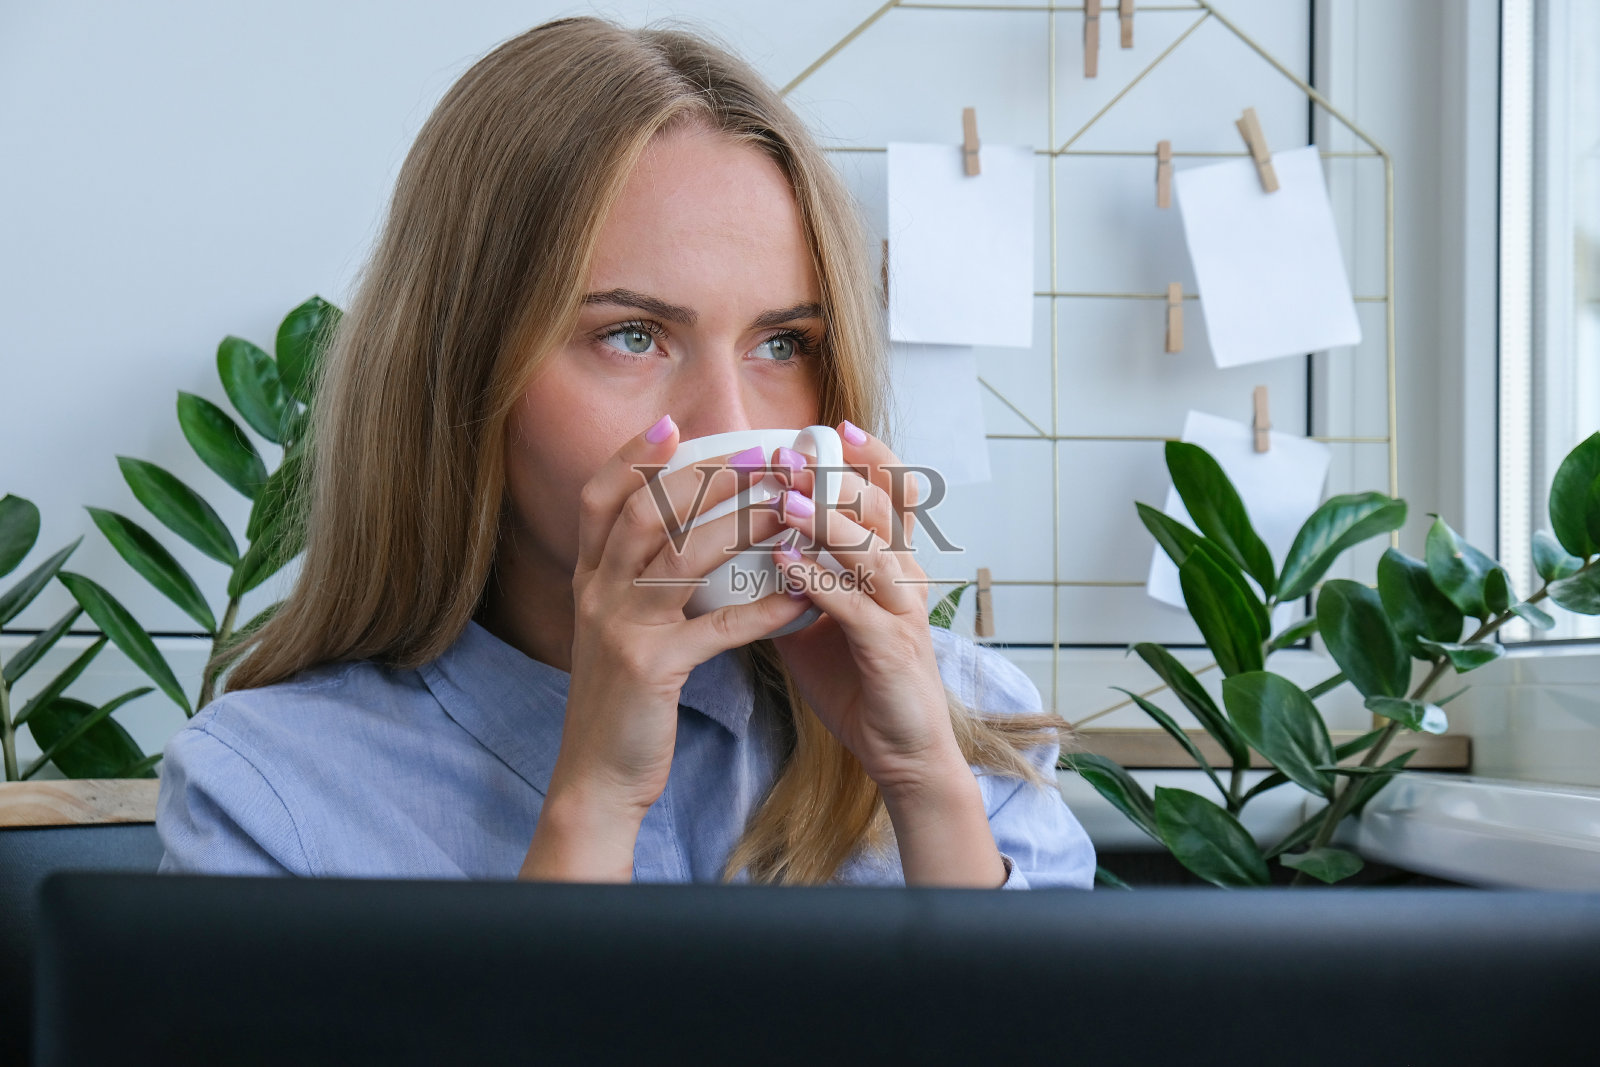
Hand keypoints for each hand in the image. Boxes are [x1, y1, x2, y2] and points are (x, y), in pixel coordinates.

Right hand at [523, 416, 813, 879]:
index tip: (671, 425)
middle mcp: (597, 594)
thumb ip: (639, 582)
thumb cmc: (624, 701)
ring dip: (741, 526)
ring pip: (683, 556)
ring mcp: (620, 628)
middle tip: (758, 453)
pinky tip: (801, 599)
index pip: (600, 499)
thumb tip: (687, 534)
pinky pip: (717, 627)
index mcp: (589, 579)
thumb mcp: (618, 630)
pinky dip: (763, 609)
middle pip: (647, 512)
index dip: (631, 457)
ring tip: (790, 507)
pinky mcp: (652, 668)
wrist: (598, 776)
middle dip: (704, 477)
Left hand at [766, 422, 960, 796]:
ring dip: (829, 523)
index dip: (868, 457)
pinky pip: (857, 607)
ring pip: (872, 551)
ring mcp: (903, 612)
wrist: (899, 751)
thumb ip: (789, 578)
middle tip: (791, 455)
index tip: (829, 428)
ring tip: (787, 501)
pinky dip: (822, 582)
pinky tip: (787, 566)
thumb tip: (740, 547)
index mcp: (892, 564)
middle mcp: (905, 578)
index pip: (891, 494)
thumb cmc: (858, 680)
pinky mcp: (892, 650)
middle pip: (883, 508)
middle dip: (837, 477)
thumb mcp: (817, 619)